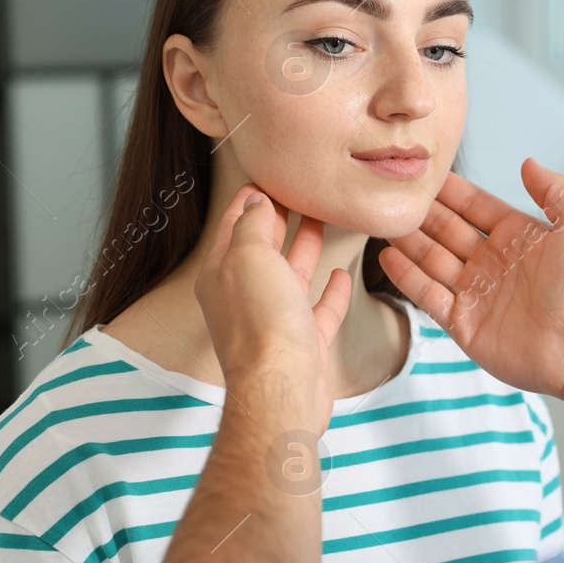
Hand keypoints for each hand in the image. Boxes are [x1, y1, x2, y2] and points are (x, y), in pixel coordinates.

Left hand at [194, 183, 352, 436]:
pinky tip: (340, 273)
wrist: (283, 387)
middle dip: (277, 218)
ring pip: (292, 274)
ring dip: (304, 246)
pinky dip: (329, 290)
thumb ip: (251, 224)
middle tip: (297, 190)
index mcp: (223, 273)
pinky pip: (318, 309)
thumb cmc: (262, 323)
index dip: (249, 198)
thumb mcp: (248, 256)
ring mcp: (276, 320)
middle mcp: (246, 296)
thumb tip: (255, 200)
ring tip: (320, 218)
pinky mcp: (304, 342)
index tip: (267, 175)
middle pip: (263, 247)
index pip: (233, 224)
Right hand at [380, 158, 563, 399]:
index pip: (476, 207)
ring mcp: (476, 294)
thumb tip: (530, 163)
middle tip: (395, 192)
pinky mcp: (463, 323)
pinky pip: (428, 296)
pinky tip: (387, 256)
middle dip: (423, 213)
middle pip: (448, 231)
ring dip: (409, 241)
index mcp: (518, 238)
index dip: (452, 191)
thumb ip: (554, 190)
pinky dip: (407, 277)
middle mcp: (494, 264)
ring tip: (384, 219)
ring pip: (432, 260)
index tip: (426, 172)